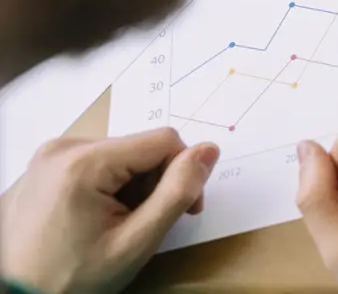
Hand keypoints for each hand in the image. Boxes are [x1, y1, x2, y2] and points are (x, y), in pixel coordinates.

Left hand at [0, 129, 218, 293]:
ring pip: (121, 154)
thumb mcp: (136, 242)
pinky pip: (96, 162)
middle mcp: (63, 147)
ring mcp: (50, 155)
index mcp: (83, 162)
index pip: (164, 140)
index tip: (185, 210)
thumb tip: (209, 151)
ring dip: (133, 185)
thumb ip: (177, 193)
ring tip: (119, 223)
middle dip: (155, 183)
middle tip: (146, 224)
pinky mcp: (44, 165)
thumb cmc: (73, 279)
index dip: (184, 172)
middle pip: (140, 147)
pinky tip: (99, 217)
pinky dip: (110, 185)